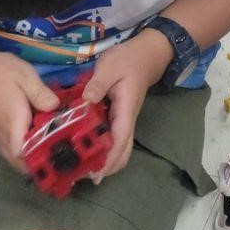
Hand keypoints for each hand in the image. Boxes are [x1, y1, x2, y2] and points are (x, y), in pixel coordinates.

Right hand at [0, 48, 60, 165]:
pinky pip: (9, 152)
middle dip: (41, 164)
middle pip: (21, 164)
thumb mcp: (23, 74)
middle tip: (61, 152)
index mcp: (13, 122)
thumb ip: (40, 93)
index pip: (24, 153)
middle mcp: (4, 135)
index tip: (62, 152)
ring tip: (52, 148)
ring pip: (15, 160)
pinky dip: (22, 153)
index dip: (42, 157)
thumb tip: (56, 107)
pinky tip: (35, 138)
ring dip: (31, 160)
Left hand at [81, 30, 167, 179]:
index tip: (95, 174)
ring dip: (105, 161)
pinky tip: (86, 148)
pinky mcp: (119, 117)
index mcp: (126, 110)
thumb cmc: (128, 59)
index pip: (120, 140)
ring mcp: (124, 120)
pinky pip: (114, 139)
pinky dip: (103, 149)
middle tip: (83, 176)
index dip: (109, 159)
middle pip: (123, 152)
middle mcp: (127, 120)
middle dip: (107, 168)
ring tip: (83, 167)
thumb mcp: (110, 67)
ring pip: (120, 148)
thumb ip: (98, 84)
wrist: (145, 54)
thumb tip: (86, 101)